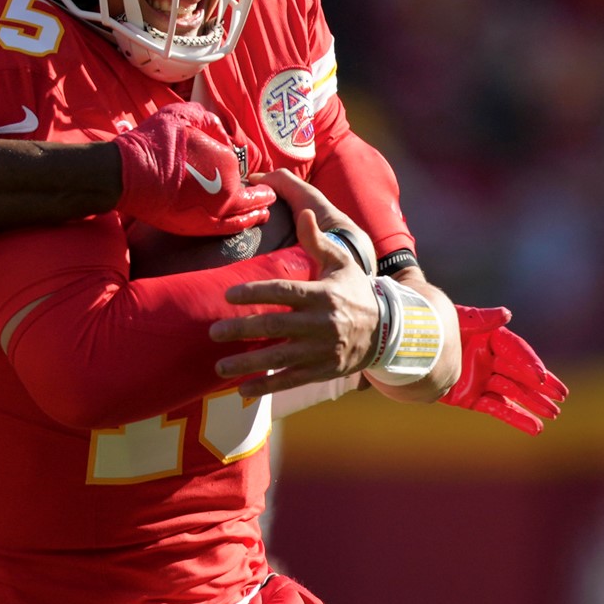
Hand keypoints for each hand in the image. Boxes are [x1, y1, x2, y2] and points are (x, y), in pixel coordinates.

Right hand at [115, 102, 274, 235]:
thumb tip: (223, 135)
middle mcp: (227, 189)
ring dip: (257, 211)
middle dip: (261, 192)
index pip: (237, 162)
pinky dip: (243, 224)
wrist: (129, 175)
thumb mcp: (184, 115)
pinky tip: (249, 222)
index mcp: (226, 161)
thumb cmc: (154, 142)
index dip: (231, 160)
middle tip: (268, 191)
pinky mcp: (200, 227)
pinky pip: (230, 228)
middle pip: (251, 193)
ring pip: (244, 214)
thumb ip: (210, 122)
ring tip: (265, 211)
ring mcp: (216, 212)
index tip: (228, 159)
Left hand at [207, 171, 378, 395]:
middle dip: (242, 330)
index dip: (255, 293)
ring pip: (279, 358)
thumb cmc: (356, 291)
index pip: (283, 292)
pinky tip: (242, 390)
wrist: (389, 331)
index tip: (228, 294)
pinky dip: (266, 387)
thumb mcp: (342, 263)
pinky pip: (291, 380)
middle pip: (275, 326)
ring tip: (219, 366)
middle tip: (214, 332)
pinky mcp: (323, 371)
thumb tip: (303, 213)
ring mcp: (322, 350)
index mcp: (322, 294)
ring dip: (247, 364)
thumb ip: (318, 241)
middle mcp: (321, 323)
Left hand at [443, 306, 566, 434]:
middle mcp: (490, 361)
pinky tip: (535, 428)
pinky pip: (496, 409)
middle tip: (562, 397)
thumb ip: (481, 319)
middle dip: (541, 386)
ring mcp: (482, 380)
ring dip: (533, 405)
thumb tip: (506, 314)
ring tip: (553, 415)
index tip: (541, 376)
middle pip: (521, 375)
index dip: (529, 363)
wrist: (407, 345)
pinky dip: (515, 418)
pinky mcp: (471, 398)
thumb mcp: (457, 319)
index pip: (516, 351)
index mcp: (491, 339)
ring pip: (513, 394)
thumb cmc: (434, 324)